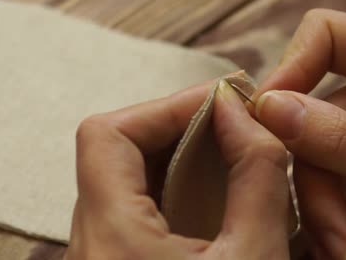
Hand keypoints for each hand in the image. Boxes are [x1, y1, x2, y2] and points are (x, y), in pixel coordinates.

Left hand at [64, 80, 290, 259]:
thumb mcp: (256, 257)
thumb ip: (256, 175)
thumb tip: (239, 110)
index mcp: (110, 238)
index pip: (107, 134)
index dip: (165, 105)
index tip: (222, 100)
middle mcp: (89, 246)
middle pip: (115, 151)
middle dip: (177, 126)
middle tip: (233, 119)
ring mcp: (99, 257)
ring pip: (124, 180)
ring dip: (176, 156)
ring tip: (229, 150)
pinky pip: (134, 210)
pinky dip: (172, 188)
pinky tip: (214, 194)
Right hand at [254, 9, 345, 259]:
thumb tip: (268, 107)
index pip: (329, 35)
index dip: (293, 65)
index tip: (268, 115)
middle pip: (311, 114)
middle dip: (314, 175)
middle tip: (331, 231)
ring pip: (313, 157)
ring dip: (322, 208)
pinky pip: (327, 184)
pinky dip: (330, 218)